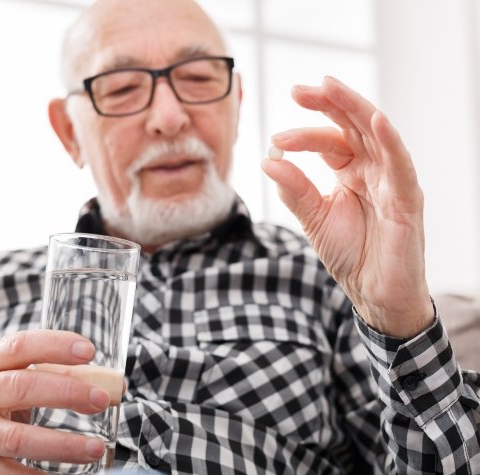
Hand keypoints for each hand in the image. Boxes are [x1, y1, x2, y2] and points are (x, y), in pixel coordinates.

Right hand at [0, 330, 110, 473]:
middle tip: (101, 399)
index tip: (89, 351)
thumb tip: (107, 381)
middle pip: (20, 388)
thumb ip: (52, 372)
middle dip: (66, 392)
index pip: (19, 346)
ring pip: (17, 438)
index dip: (54, 346)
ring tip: (95, 448)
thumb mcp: (8, 374)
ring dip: (61, 445)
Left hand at [261, 76, 433, 337]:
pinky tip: (374, 121)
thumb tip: (268, 160)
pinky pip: (401, 166)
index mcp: (351, 172)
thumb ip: (295, 191)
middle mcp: (373, 170)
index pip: (329, 141)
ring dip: (354, 109)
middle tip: (298, 90)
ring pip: (377, 135)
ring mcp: (392, 182)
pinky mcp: (407, 200)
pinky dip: (390, 142)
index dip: (303, 136)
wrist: (374, 295)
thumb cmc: (351, 255)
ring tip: (329, 88)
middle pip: (353, 126)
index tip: (275, 141)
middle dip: (328, 104)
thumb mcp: (314, 219)